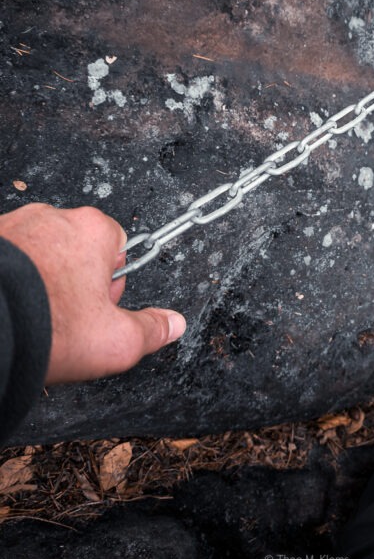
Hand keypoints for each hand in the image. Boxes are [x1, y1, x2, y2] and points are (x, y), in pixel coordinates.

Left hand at [0, 203, 185, 383]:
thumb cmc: (45, 328)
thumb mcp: (117, 342)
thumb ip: (152, 329)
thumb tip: (172, 324)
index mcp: (93, 229)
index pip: (118, 246)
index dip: (112, 283)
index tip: (98, 308)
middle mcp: (52, 217)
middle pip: (77, 248)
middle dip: (74, 279)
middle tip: (66, 316)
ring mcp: (12, 226)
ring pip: (38, 253)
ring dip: (39, 279)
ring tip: (33, 316)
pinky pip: (6, 259)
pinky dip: (9, 280)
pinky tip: (11, 309)